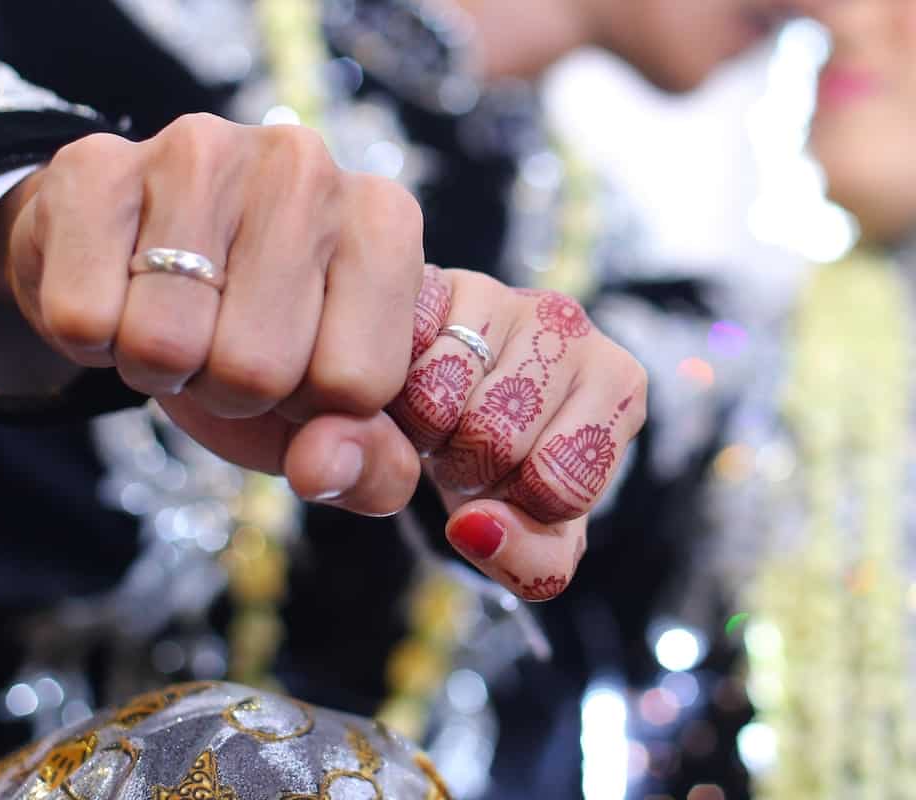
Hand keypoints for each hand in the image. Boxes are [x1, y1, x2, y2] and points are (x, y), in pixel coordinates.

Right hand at [0, 114, 426, 514]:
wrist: (134, 254)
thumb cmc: (251, 330)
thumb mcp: (328, 408)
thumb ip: (370, 463)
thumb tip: (321, 468)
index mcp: (383, 220)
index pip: (355, 384)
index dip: (308, 405)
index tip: (292, 362)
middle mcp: (303, 165)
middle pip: (257, 369)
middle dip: (226, 389)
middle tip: (217, 341)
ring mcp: (198, 152)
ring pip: (165, 343)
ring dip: (156, 366)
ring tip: (170, 317)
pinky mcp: (95, 164)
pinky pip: (81, 318)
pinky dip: (88, 338)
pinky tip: (115, 291)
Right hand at [390, 267, 647, 600]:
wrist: (461, 408)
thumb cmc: (513, 467)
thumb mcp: (538, 533)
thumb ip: (531, 563)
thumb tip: (474, 529)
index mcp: (620, 383)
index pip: (559, 484)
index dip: (519, 505)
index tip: (515, 481)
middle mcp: (570, 322)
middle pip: (496, 439)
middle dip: (467, 468)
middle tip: (467, 449)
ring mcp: (499, 293)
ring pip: (438, 401)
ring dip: (423, 432)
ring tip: (441, 420)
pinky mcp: (430, 282)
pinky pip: (397, 361)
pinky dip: (390, 394)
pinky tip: (410, 386)